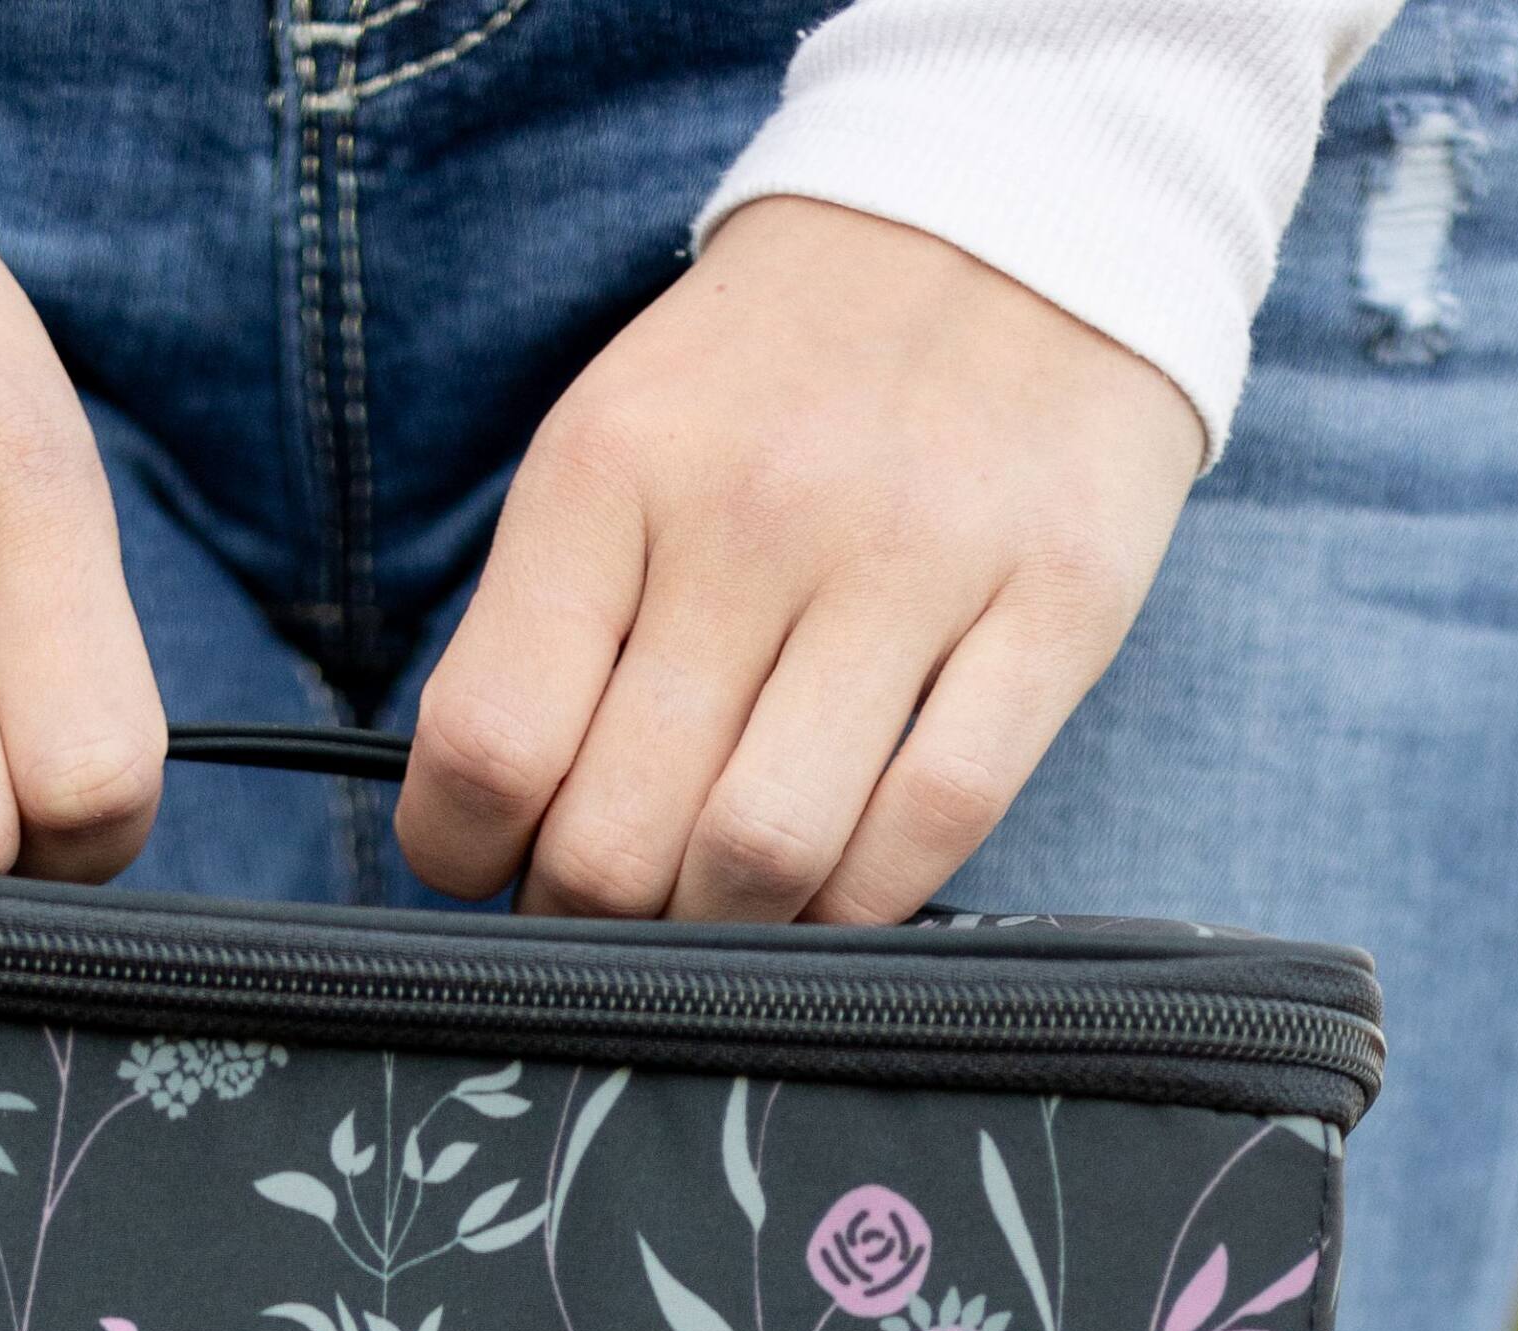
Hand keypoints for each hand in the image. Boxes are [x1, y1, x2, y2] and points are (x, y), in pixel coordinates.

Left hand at [397, 202, 1206, 929]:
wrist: (1011, 211)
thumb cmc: (786, 375)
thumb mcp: (623, 442)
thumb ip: (547, 624)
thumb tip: (492, 835)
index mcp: (614, 468)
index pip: (490, 746)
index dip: (467, 856)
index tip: (497, 864)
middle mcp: (755, 513)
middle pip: (619, 841)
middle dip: (593, 918)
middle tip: (614, 905)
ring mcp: (912, 561)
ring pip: (765, 859)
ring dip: (724, 932)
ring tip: (721, 900)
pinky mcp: (1050, 606)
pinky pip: (929, 830)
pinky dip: (862, 902)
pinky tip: (835, 883)